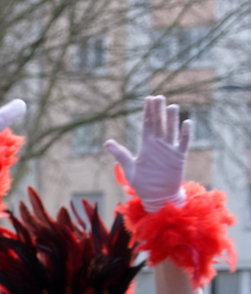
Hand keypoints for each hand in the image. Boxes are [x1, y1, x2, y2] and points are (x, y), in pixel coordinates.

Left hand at [105, 96, 191, 210]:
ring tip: (171, 106)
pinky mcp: (179, 157)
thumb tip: (107, 142)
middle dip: (158, 111)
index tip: (148, 99)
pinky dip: (185, 134)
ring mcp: (170, 150)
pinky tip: (186, 122)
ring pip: (171, 130)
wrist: (158, 196)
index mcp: (147, 146)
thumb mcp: (130, 168)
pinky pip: (183, 143)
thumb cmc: (143, 183)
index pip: (147, 125)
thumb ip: (120, 154)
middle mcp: (158, 145)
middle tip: (158, 97)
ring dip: (172, 119)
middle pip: (159, 124)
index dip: (148, 112)